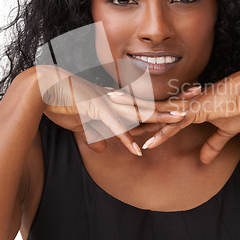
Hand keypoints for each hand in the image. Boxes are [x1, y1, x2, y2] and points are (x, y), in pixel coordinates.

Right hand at [31, 65, 187, 156]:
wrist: (41, 88)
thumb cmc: (60, 102)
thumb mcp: (81, 123)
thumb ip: (95, 135)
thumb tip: (103, 150)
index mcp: (116, 101)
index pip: (148, 100)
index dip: (168, 100)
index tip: (186, 95)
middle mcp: (116, 101)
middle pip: (152, 101)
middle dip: (175, 100)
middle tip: (198, 95)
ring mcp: (107, 105)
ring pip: (139, 112)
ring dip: (160, 117)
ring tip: (181, 120)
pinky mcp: (93, 111)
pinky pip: (112, 128)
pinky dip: (125, 139)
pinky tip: (138, 150)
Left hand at [108, 68, 239, 162]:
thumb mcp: (226, 131)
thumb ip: (213, 146)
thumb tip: (204, 161)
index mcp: (187, 107)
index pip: (159, 112)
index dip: (142, 115)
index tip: (126, 116)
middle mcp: (183, 106)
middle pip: (150, 109)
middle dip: (129, 111)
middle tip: (108, 109)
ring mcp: (187, 108)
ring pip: (156, 115)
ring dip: (136, 120)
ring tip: (115, 122)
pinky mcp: (197, 113)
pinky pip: (174, 127)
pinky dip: (160, 137)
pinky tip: (147, 145)